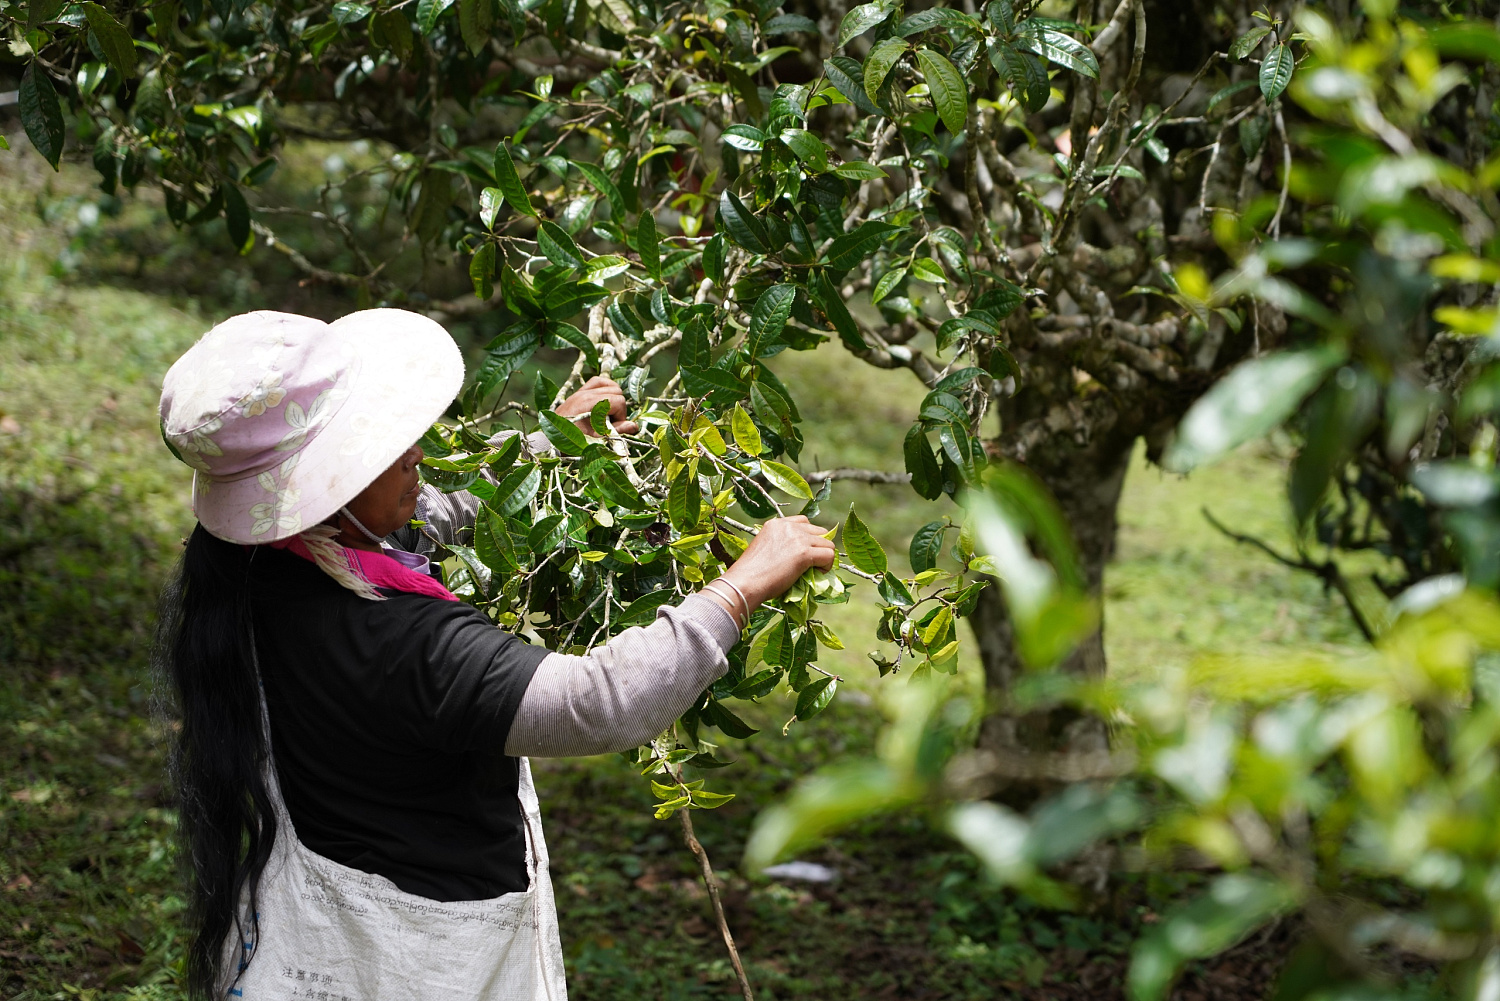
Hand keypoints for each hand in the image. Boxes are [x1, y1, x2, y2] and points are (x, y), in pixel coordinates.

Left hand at [554, 376, 638, 435]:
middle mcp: (585, 394)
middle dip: (619, 406)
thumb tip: (634, 426)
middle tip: (611, 422)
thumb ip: (616, 432)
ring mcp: (580, 391)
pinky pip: (596, 382)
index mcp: (589, 404)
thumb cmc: (570, 443)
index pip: (619, 401)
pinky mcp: (577, 393)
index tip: (614, 428)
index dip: (622, 415)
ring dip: (613, 396)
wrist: (549, 442)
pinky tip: (603, 403)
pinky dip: (604, 388)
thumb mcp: (595, 441)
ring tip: (608, 412)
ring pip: (608, 383)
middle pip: (616, 390)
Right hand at [720, 516, 836, 609]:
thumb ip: (780, 544)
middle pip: (819, 531)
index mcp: (776, 524)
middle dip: (818, 546)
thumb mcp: (764, 548)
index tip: (804, 552)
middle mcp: (788, 526)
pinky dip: (827, 566)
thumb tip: (798, 555)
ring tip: (814, 570)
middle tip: (812, 562)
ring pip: (828, 543)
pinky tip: (817, 574)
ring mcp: (798, 538)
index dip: (809, 537)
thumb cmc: (750, 573)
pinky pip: (829, 555)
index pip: (803, 522)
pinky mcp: (804, 552)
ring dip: (824, 557)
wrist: (745, 582)